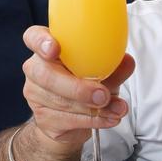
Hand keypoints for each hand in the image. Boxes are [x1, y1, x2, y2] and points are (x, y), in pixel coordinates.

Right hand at [21, 25, 134, 147]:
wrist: (75, 122)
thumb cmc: (87, 87)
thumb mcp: (104, 74)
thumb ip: (113, 68)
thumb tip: (128, 61)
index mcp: (49, 50)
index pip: (33, 37)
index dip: (41, 41)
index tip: (54, 48)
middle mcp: (37, 70)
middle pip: (46, 75)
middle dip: (77, 87)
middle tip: (103, 95)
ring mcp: (36, 95)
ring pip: (60, 101)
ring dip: (94, 108)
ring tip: (117, 109)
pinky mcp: (43, 118)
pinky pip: (67, 119)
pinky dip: (93, 120)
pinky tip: (109, 118)